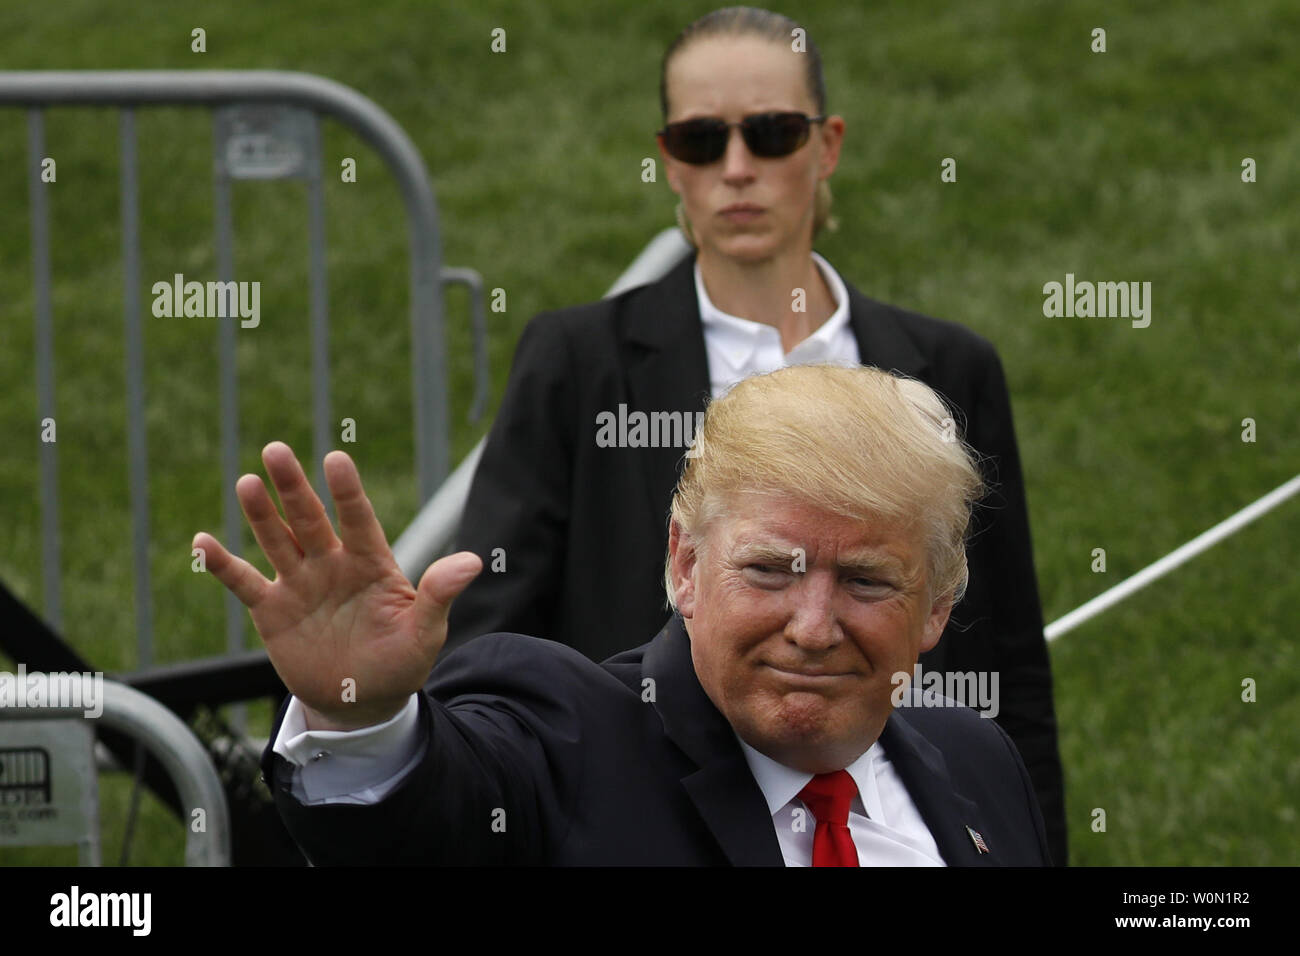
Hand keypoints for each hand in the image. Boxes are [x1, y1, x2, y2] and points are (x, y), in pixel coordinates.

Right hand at [193, 442, 482, 730]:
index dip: (347, 492)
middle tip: (276, 450)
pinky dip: (223, 564)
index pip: (358, 520)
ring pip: (277, 540)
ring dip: (261, 514)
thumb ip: (439, 595)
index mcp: (371, 563)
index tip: (337, 460)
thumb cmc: (401, 663)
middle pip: (309, 518)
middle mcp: (332, 564)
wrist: (362, 703)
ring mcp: (300, 584)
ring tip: (248, 482)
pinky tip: (202, 541)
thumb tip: (474, 561)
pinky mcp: (273, 611)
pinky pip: (244, 583)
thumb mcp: (425, 633)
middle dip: (293, 487)